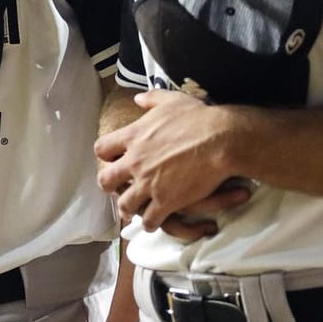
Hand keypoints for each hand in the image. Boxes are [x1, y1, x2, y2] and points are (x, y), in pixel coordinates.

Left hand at [94, 89, 246, 232]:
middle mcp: (135, 161)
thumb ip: (151, 99)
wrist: (220, 139)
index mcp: (133, 136)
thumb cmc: (198, 117)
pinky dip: (150, 223)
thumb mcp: (171, 100)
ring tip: (134, 209)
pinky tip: (154, 221)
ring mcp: (149, 183)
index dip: (106, 156)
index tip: (113, 159)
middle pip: (105, 180)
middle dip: (109, 186)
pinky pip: (149, 220)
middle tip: (117, 188)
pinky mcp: (166, 201)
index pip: (102, 149)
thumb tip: (137, 98)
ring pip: (125, 205)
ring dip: (128, 208)